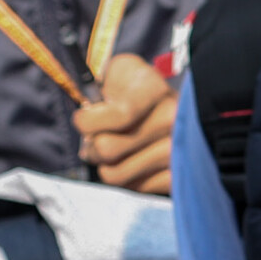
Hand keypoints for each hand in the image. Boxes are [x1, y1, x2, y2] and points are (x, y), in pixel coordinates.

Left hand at [76, 52, 177, 196]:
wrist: (167, 105)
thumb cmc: (132, 89)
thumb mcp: (116, 71)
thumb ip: (95, 85)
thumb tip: (85, 117)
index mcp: (155, 89)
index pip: (119, 115)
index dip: (88, 121)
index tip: (83, 117)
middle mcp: (173, 119)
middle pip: (107, 148)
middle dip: (91, 144)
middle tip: (97, 137)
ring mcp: (177, 150)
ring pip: (114, 174)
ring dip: (104, 165)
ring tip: (112, 151)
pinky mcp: (176, 176)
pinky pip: (132, 188)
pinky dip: (124, 177)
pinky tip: (130, 161)